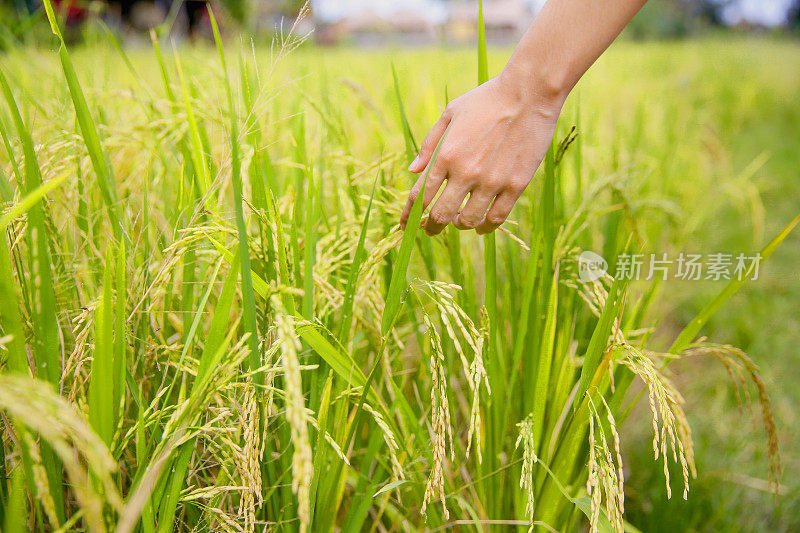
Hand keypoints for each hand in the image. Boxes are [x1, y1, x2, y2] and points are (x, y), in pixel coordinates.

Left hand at [400, 71, 562, 234]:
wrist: (529, 93)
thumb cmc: (487, 99)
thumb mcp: (450, 113)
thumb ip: (430, 144)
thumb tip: (412, 171)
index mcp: (446, 155)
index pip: (420, 196)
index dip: (409, 216)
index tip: (405, 225)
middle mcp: (466, 172)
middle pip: (441, 215)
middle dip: (431, 227)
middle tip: (430, 230)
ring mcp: (492, 181)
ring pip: (468, 221)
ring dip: (460, 225)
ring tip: (460, 221)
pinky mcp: (515, 185)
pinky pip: (497, 218)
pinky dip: (486, 226)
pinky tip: (482, 225)